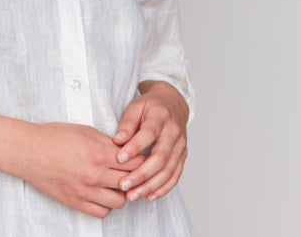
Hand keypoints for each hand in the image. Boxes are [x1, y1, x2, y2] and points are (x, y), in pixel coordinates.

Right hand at [13, 121, 145, 218]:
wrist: (29, 151)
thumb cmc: (54, 136)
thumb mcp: (84, 130)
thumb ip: (107, 142)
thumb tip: (124, 149)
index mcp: (99, 152)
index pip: (134, 161)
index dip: (141, 159)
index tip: (140, 157)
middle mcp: (95, 174)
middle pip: (131, 182)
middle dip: (135, 176)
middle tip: (133, 172)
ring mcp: (85, 190)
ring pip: (120, 201)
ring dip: (122, 193)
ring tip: (117, 184)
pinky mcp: (75, 202)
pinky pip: (102, 212)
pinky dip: (107, 205)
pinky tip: (103, 194)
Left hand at [111, 81, 188, 202]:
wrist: (173, 104)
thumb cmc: (150, 106)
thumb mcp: (135, 106)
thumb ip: (127, 123)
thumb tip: (118, 141)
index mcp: (161, 116)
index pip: (149, 134)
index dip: (135, 147)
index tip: (119, 159)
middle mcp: (174, 132)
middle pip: (160, 157)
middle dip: (141, 174)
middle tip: (123, 185)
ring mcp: (181, 146)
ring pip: (168, 171)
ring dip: (150, 186)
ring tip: (132, 195)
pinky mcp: (183, 157)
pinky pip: (175, 176)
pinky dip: (162, 189)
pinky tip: (148, 196)